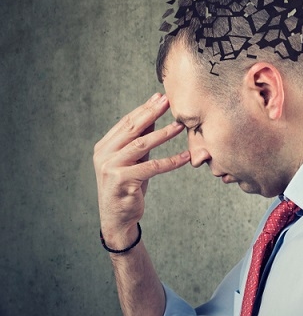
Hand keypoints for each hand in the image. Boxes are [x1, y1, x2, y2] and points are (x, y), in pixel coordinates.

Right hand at [93, 93, 189, 249]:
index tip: (160, 97)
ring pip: (141, 145)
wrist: (118, 219)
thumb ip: (140, 139)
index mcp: (104, 147)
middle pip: (132, 129)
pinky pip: (152, 167)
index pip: (126, 122)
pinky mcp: (122, 180)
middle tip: (168, 101)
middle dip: (151, 113)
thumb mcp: (134, 160)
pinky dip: (171, 162)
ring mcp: (111, 167)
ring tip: (180, 126)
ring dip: (163, 134)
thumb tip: (154, 114)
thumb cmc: (128, 186)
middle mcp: (104, 154)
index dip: (144, 108)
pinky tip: (185, 156)